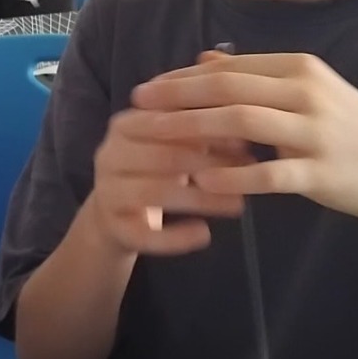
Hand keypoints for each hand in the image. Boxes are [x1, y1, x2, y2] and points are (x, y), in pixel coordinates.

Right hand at [83, 104, 250, 257]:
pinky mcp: (112, 228)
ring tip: (238, 205)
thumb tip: (246, 136)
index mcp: (124, 125)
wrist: (115, 212)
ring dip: (201, 199)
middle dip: (210, 165)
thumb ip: (204, 135)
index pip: (166, 121)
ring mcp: (106, 193)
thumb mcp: (174, 144)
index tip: (245, 141)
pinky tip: (204, 235)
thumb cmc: (155, 168)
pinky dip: (176, 237)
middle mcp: (108, 156)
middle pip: (162, 157)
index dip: (207, 131)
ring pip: (154, 193)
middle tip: (251, 173)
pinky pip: (144, 235)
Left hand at [126, 51, 357, 222]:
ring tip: (153, 138)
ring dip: (192, 129)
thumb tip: (203, 59)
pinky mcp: (319, 172)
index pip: (229, 68)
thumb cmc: (343, 128)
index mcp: (299, 69)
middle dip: (176, 97)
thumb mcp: (303, 91)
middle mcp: (306, 93)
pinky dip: (232, 175)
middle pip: (228, 89)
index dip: (182, 78)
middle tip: (136, 107)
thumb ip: (254, 75)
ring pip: (242, 124)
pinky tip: (200, 181)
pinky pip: (269, 173)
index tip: (146, 89)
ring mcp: (314, 132)